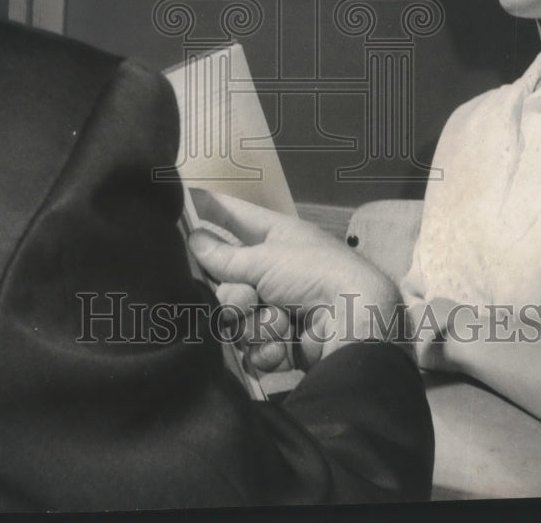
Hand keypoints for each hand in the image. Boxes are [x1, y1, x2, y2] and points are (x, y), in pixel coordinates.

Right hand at [188, 188, 402, 366]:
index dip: (213, 208)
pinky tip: (283, 344)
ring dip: (255, 323)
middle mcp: (277, 270)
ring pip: (237, 318)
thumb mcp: (266, 259)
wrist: (353, 324)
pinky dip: (267, 346)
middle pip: (228, 281)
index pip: (237, 217)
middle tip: (247, 299)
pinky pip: (252, 346)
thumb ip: (225, 256)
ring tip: (278, 322)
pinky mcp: (282, 343)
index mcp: (278, 237)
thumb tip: (195, 238)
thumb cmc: (313, 274)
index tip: (187, 195)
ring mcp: (279, 307)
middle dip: (234, 296)